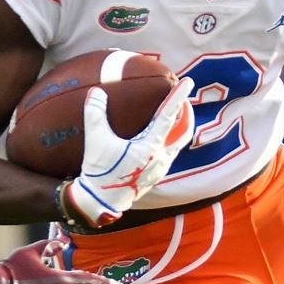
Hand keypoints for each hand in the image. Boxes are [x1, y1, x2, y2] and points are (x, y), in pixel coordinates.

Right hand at [61, 77, 194, 227]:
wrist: (101, 201)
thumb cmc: (99, 170)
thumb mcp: (95, 140)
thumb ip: (95, 113)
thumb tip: (96, 91)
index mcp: (150, 146)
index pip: (168, 115)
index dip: (178, 97)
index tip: (188, 82)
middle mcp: (161, 157)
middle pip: (183, 131)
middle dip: (186, 113)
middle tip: (183, 99)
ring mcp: (160, 168)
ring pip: (178, 144)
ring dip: (180, 128)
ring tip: (177, 117)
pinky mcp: (155, 176)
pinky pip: (170, 154)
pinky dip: (170, 141)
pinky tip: (159, 139)